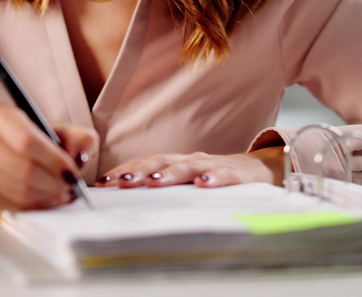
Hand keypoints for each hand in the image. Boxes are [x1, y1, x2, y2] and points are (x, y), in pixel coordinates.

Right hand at [0, 105, 97, 211]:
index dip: (54, 160)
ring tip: (60, 194)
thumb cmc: (34, 144)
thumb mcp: (59, 132)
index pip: (27, 141)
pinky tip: (44, 200)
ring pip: (18, 190)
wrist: (0, 156)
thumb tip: (80, 154)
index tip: (72, 172)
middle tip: (69, 187)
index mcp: (1, 117)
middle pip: (23, 169)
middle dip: (53, 183)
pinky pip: (10, 205)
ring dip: (46, 197)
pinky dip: (33, 207)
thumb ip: (79, 137)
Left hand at [95, 147, 284, 188]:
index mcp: (175, 164)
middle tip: (122, 182)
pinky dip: (213, 178)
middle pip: (161, 162)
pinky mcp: (235, 175)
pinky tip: (204, 184)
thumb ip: (163, 188)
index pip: (145, 164)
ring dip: (170, 173)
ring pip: (188, 167)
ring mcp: (211, 165)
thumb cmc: (215, 176)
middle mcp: (189, 160)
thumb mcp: (186, 182)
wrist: (259, 169)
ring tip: (154, 181)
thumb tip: (128, 200)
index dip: (124, 172)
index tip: (103, 184)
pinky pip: (223, 175)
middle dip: (140, 171)